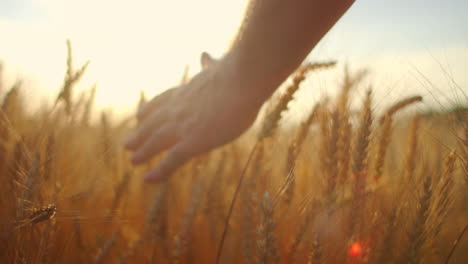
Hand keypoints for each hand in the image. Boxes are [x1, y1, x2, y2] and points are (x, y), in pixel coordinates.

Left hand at [124, 52, 263, 182]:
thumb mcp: (217, 67)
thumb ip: (209, 64)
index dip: (149, 111)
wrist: (242, 80)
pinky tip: (148, 180)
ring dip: (144, 152)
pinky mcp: (193, 142)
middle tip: (127, 144)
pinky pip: (172, 160)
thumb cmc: (236, 74)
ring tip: (133, 161)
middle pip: (153, 123)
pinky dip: (159, 171)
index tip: (139, 115)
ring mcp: (183, 126)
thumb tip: (204, 54)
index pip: (162, 102)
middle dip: (140, 134)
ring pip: (156, 142)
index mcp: (185, 91)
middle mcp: (177, 109)